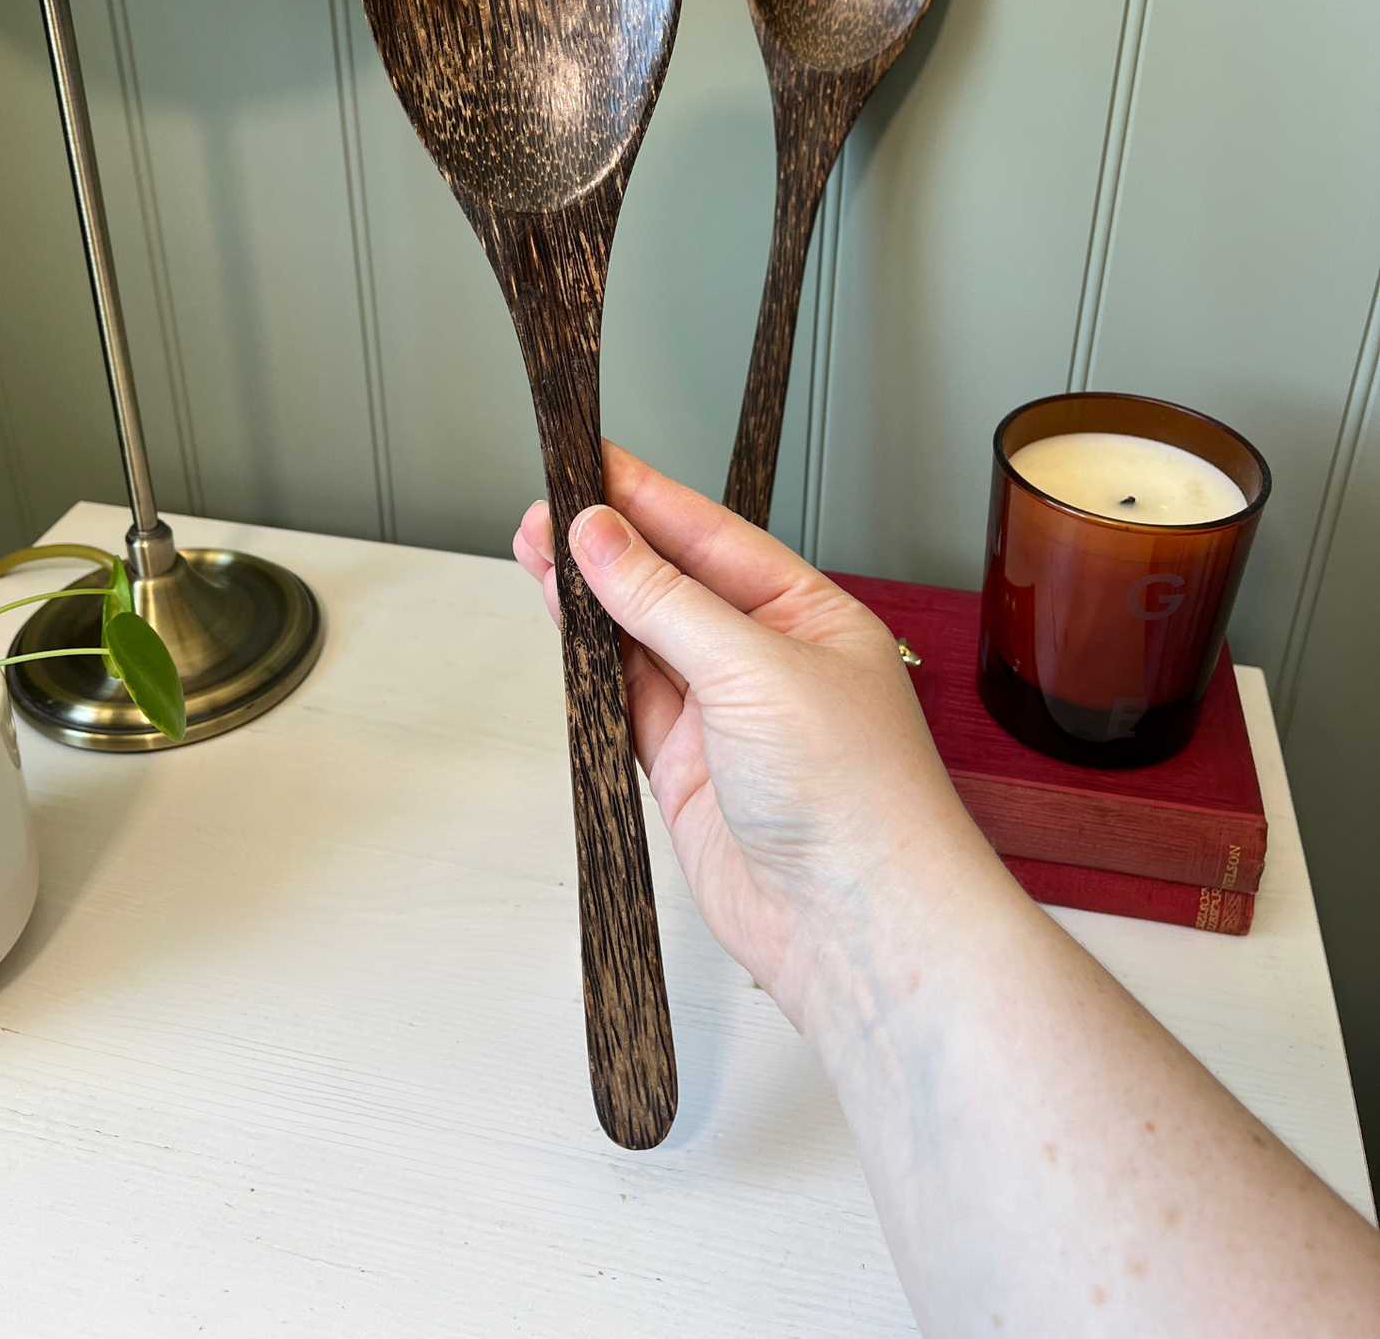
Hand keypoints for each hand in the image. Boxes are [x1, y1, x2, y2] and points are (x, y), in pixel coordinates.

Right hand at [513, 443, 995, 1032]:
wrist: (856, 924)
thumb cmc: (857, 797)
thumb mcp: (756, 668)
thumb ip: (666, 601)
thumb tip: (602, 538)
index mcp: (810, 616)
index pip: (715, 538)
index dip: (648, 499)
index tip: (591, 465)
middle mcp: (767, 661)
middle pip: (671, 585)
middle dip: (607, 547)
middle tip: (542, 511)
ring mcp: (725, 718)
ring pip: (640, 642)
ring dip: (588, 603)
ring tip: (533, 555)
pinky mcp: (687, 771)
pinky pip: (625, 703)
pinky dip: (589, 669)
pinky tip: (561, 631)